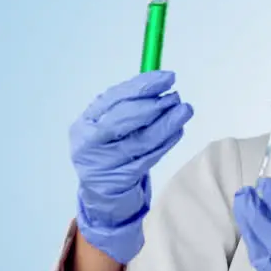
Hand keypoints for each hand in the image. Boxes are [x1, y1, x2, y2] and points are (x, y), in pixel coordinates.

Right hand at [69, 70, 193, 263]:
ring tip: (184, 110)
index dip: (143, 85)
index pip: (114, 98)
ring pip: (141, 139)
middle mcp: (90, 142)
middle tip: (175, 96)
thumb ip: (128, 104)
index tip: (167, 78)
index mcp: (85, 122)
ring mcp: (105, 162)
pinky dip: (166, 142)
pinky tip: (177, 130)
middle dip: (154, 105)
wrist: (100, 192)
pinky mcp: (122, 178)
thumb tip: (159, 80)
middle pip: (124, 118)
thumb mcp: (109, 126)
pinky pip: (149, 157)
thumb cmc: (109, 150)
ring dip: (166, 123)